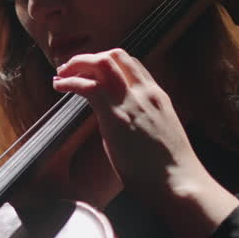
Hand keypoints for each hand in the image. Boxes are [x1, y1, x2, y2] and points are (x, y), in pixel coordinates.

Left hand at [52, 49, 238, 237]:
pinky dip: (71, 82)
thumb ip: (136, 122)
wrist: (178, 182)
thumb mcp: (156, 135)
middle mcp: (145, 92)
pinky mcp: (116, 115)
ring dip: (79, 64)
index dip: (108, 64)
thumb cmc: (170, 169)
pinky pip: (89, 86)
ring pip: (103, 62)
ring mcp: (132, 101)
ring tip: (62, 73)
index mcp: (157, 96)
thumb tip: (114, 125)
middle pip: (116, 55)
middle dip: (90, 58)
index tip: (91, 73)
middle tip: (71, 69)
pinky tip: (60, 86)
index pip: (131, 66)